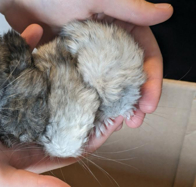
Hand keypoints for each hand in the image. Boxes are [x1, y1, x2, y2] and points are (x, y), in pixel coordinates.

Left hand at [0, 0, 172, 127]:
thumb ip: (128, 9)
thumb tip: (165, 13)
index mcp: (120, 25)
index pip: (145, 54)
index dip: (151, 80)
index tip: (148, 103)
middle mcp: (107, 42)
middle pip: (128, 73)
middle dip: (134, 98)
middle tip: (134, 121)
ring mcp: (89, 55)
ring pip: (108, 82)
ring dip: (115, 104)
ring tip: (117, 124)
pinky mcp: (72, 64)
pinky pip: (86, 84)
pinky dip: (92, 100)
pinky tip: (94, 115)